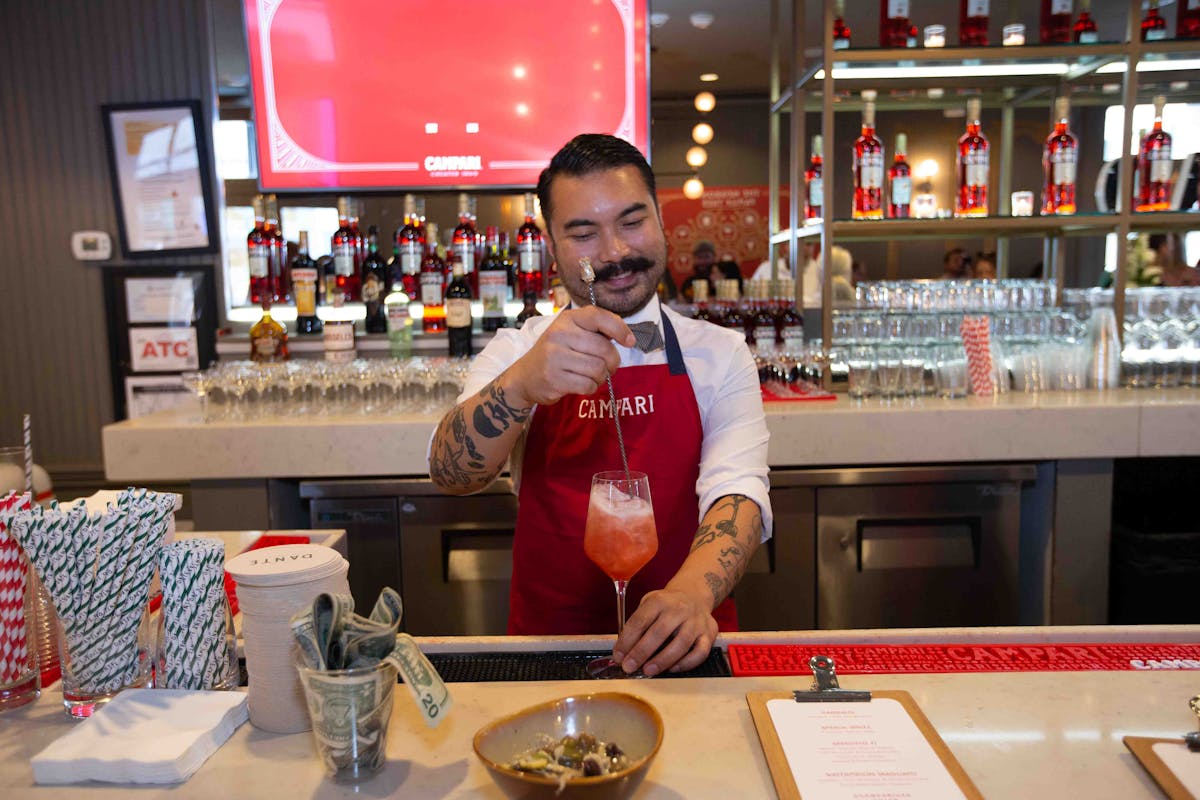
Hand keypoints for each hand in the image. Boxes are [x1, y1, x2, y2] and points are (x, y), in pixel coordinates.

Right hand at [501, 306, 634, 407]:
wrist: (524, 377)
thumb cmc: (555, 353)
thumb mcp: (570, 333)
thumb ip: (595, 330)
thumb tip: (626, 335)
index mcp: (566, 319)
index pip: (598, 317)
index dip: (620, 328)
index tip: (630, 341)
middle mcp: (559, 335)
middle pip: (604, 349)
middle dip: (613, 362)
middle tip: (608, 366)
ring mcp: (554, 358)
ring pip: (598, 369)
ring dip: (602, 376)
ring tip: (592, 375)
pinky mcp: (554, 380)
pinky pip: (588, 385)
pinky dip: (591, 387)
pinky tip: (582, 383)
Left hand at [612, 588, 717, 676]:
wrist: (694, 595)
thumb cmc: (666, 605)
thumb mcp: (649, 604)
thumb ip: (637, 625)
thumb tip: (623, 652)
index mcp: (659, 600)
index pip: (640, 621)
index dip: (627, 640)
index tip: (618, 657)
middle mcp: (679, 609)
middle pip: (659, 633)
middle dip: (641, 652)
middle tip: (629, 667)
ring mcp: (696, 621)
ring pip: (681, 644)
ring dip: (663, 660)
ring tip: (648, 671)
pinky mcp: (709, 633)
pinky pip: (700, 652)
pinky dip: (686, 663)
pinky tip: (672, 668)